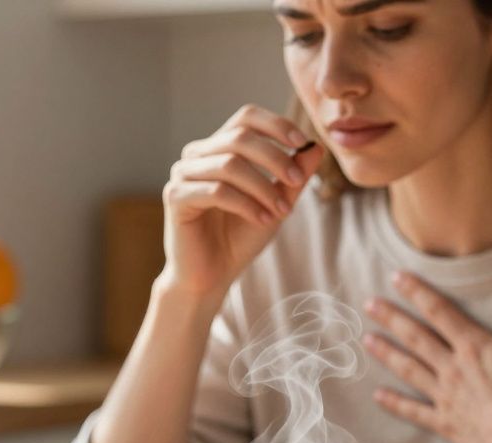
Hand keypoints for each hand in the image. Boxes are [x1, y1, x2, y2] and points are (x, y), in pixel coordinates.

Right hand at [161, 104, 323, 302]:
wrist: (211, 275)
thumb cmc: (239, 238)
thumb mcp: (275, 203)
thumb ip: (293, 176)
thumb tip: (315, 147)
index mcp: (218, 148)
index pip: (245, 117)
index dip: (275, 124)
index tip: (302, 142)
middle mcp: (197, 155)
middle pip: (239, 137)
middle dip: (274, 158)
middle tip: (297, 181)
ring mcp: (183, 174)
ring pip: (229, 164)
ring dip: (263, 187)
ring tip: (282, 211)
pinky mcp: (176, 198)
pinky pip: (216, 191)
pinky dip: (246, 204)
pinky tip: (263, 219)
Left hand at [362, 265, 491, 442]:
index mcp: (473, 347)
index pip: (439, 311)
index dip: (417, 292)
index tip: (396, 277)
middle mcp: (452, 368)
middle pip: (416, 337)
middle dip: (391, 318)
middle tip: (368, 304)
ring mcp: (445, 396)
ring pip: (409, 369)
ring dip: (386, 353)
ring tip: (366, 340)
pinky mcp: (444, 423)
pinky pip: (414, 411)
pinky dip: (395, 403)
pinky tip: (377, 396)